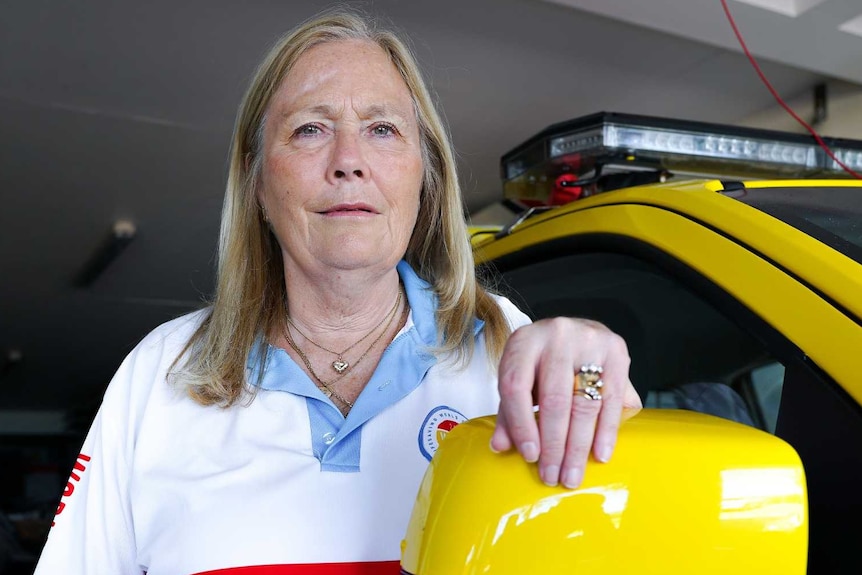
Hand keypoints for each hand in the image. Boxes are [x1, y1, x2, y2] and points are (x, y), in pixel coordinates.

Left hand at [491, 317, 641, 487]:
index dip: (522, 425)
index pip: (516, 387)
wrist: (580, 330)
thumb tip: (500, 446)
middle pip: (554, 399)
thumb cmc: (545, 362)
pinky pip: (612, 399)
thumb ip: (510, 411)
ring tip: (573, 475)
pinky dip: (606, 431)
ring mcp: (588, 340)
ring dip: (578, 446)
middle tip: (552, 477)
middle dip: (554, 445)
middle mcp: (555, 335)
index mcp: (523, 341)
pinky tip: (600, 455)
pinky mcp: (616, 349)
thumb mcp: (522, 378)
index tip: (530, 457)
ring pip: (584, 403)